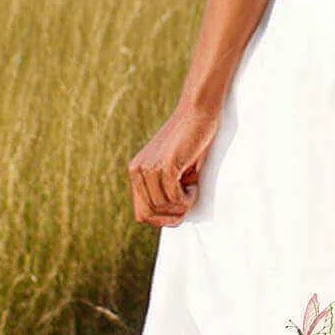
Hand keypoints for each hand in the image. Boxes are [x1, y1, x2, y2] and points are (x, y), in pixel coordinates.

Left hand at [127, 103, 219, 227]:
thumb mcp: (175, 171)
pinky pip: (174, 197)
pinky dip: (188, 198)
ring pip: (163, 207)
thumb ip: (166, 190)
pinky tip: (194, 184)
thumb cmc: (191, 141)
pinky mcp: (165, 165)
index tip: (180, 213)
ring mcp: (150, 168)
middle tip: (188, 203)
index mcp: (137, 172)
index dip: (162, 220)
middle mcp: (138, 170)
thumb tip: (170, 219)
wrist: (198, 113)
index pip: (142, 213)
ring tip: (192, 187)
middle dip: (173, 216)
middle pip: (150, 214)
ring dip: (183, 205)